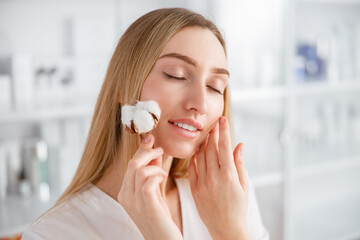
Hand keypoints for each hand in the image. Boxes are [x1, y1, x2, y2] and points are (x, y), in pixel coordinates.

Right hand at [117, 134, 182, 239]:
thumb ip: (152, 173)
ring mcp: (134, 202)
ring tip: (163, 169)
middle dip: (147, 152)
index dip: (141, 150)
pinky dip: (157, 174)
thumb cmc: (160, 217)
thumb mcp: (154, 192)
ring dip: (154, 164)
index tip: (150, 138)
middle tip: (160, 149)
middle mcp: (126, 196)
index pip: (130, 165)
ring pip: (139, 169)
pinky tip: (164, 177)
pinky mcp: (146, 205)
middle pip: (132, 164)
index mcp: (125, 193)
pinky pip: (148, 181)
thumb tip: (154, 151)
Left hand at [188, 116, 249, 239]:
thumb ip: (240, 164)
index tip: (223, 119)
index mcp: (229, 175)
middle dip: (213, 132)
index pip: (224, 146)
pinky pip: (192, 167)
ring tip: (208, 135)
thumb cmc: (238, 207)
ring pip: (200, 155)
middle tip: (215, 123)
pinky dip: (195, 156)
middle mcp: (214, 177)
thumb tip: (239, 145)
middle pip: (211, 148)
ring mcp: (202, 183)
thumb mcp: (244, 186)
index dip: (223, 130)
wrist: (225, 228)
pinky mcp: (194, 188)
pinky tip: (199, 151)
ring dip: (204, 143)